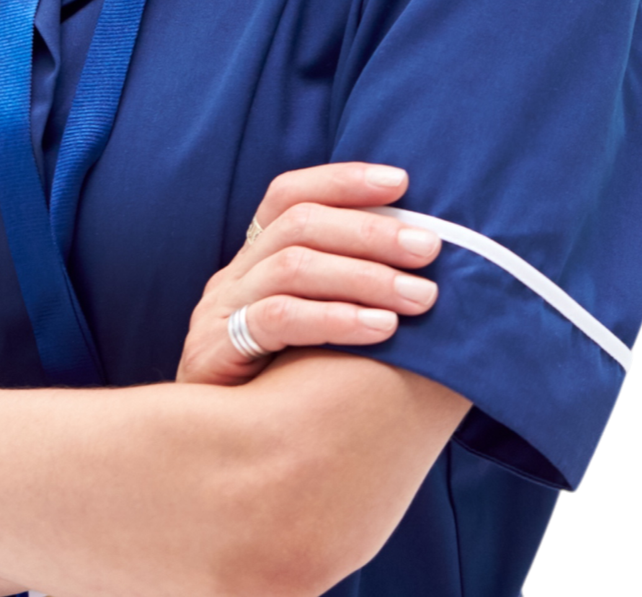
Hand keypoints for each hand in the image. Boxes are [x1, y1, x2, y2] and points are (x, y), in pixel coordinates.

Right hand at [175, 163, 440, 386]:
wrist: (217, 460)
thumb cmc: (280, 390)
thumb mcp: (309, 331)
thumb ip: (345, 292)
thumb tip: (426, 261)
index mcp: (253, 259)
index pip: (289, 194)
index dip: (343, 180)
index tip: (402, 181)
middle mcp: (232, 275)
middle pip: (300, 225)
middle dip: (371, 231)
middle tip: (429, 249)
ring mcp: (218, 311)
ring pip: (293, 267)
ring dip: (365, 276)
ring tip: (420, 297)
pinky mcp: (213, 353)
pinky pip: (276, 320)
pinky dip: (333, 318)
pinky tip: (380, 330)